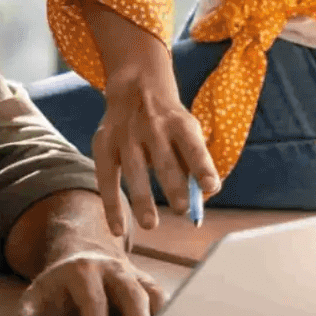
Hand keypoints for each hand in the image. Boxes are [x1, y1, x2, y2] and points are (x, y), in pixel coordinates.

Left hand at [12, 248, 168, 315]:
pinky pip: (166, 301)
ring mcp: (135, 276)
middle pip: (132, 295)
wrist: (82, 258)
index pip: (92, 300)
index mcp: (81, 271)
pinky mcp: (150, 286)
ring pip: (155, 297)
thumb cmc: (59, 288)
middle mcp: (113, 270)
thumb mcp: (36, 296)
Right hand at [93, 71, 221, 236]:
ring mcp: (125, 135)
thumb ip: (193, 162)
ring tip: (151, 224)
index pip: (193, 147)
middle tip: (183, 210)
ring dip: (142, 199)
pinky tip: (118, 229)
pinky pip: (106, 178)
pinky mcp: (103, 143)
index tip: (211, 187)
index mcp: (180, 123)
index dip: (202, 167)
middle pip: (164, 160)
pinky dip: (111, 205)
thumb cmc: (169, 121)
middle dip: (173, 186)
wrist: (136, 86)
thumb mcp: (187, 131)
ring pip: (134, 170)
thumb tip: (203, 198)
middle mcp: (152, 127)